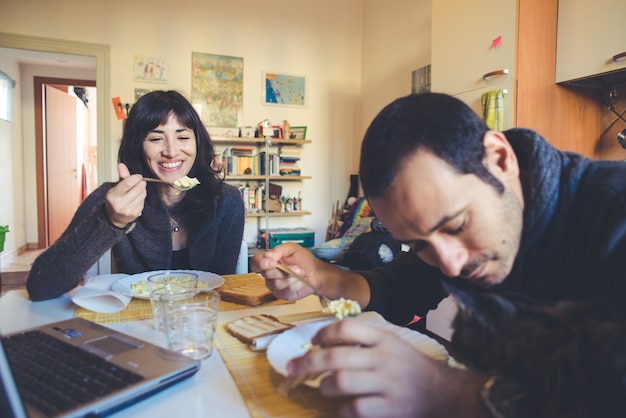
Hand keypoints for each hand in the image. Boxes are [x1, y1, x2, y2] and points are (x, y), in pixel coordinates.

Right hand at [104, 163, 146, 227]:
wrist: (114, 217)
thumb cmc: (116, 199)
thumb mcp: (116, 187)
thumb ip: (121, 176)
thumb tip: (121, 164)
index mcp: (112, 196)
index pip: (127, 183)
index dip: (136, 178)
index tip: (138, 176)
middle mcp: (119, 204)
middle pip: (137, 189)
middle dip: (141, 183)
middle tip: (141, 182)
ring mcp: (127, 210)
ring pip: (142, 195)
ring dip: (143, 190)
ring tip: (139, 189)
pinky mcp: (134, 214)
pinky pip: (143, 202)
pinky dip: (142, 198)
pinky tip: (138, 198)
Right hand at [251, 243, 320, 300]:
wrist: (315, 272)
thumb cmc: (303, 260)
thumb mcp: (292, 248)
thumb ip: (279, 249)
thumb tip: (268, 255)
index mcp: (269, 260)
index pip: (256, 261)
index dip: (262, 263)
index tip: (273, 263)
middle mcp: (269, 273)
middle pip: (267, 274)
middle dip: (283, 271)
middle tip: (297, 268)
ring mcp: (274, 285)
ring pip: (276, 284)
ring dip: (291, 278)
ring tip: (301, 273)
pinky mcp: (282, 295)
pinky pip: (285, 291)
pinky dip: (296, 285)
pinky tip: (301, 281)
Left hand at [287, 319, 489, 417]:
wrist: (442, 393)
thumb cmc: (409, 366)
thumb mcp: (391, 343)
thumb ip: (363, 340)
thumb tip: (322, 342)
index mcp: (383, 338)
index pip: (346, 328)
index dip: (323, 333)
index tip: (312, 341)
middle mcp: (384, 358)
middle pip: (336, 357)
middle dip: (307, 362)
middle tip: (291, 368)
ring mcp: (387, 384)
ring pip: (341, 382)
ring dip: (324, 385)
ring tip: (323, 387)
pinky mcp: (390, 408)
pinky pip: (355, 408)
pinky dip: (341, 410)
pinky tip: (341, 408)